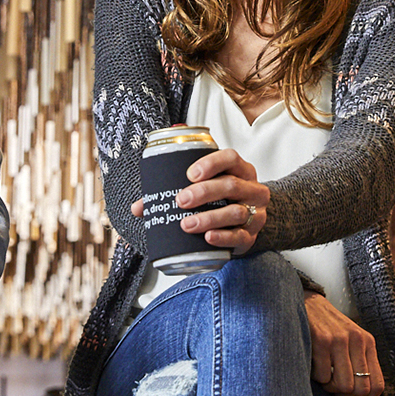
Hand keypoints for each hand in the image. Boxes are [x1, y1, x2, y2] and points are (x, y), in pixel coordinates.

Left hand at [128, 147, 270, 253]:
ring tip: (186, 224)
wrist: (247, 224)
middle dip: (204, 192)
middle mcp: (251, 188)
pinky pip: (240, 236)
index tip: (189, 174)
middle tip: (180, 200)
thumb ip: (174, 191)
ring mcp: (255, 213)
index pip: (230, 158)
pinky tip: (208, 237)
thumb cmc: (222, 201)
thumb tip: (139, 207)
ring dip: (209, 218)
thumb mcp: (207, 189)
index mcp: (240, 170)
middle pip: (231, 185)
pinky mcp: (251, 235)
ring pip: (236, 212)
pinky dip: (223, 237)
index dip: (211, 163)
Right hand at [306, 294, 384, 395]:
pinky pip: (323, 376)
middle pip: (360, 389)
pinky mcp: (322, 340)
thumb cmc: (327, 329)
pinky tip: (313, 365)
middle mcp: (358, 340)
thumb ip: (359, 365)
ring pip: (343, 386)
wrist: (306, 302)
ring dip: (329, 388)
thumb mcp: (350, 342)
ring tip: (323, 375)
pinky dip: (316, 378)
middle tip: (333, 389)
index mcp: (368, 343)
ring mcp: (340, 340)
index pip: (377, 384)